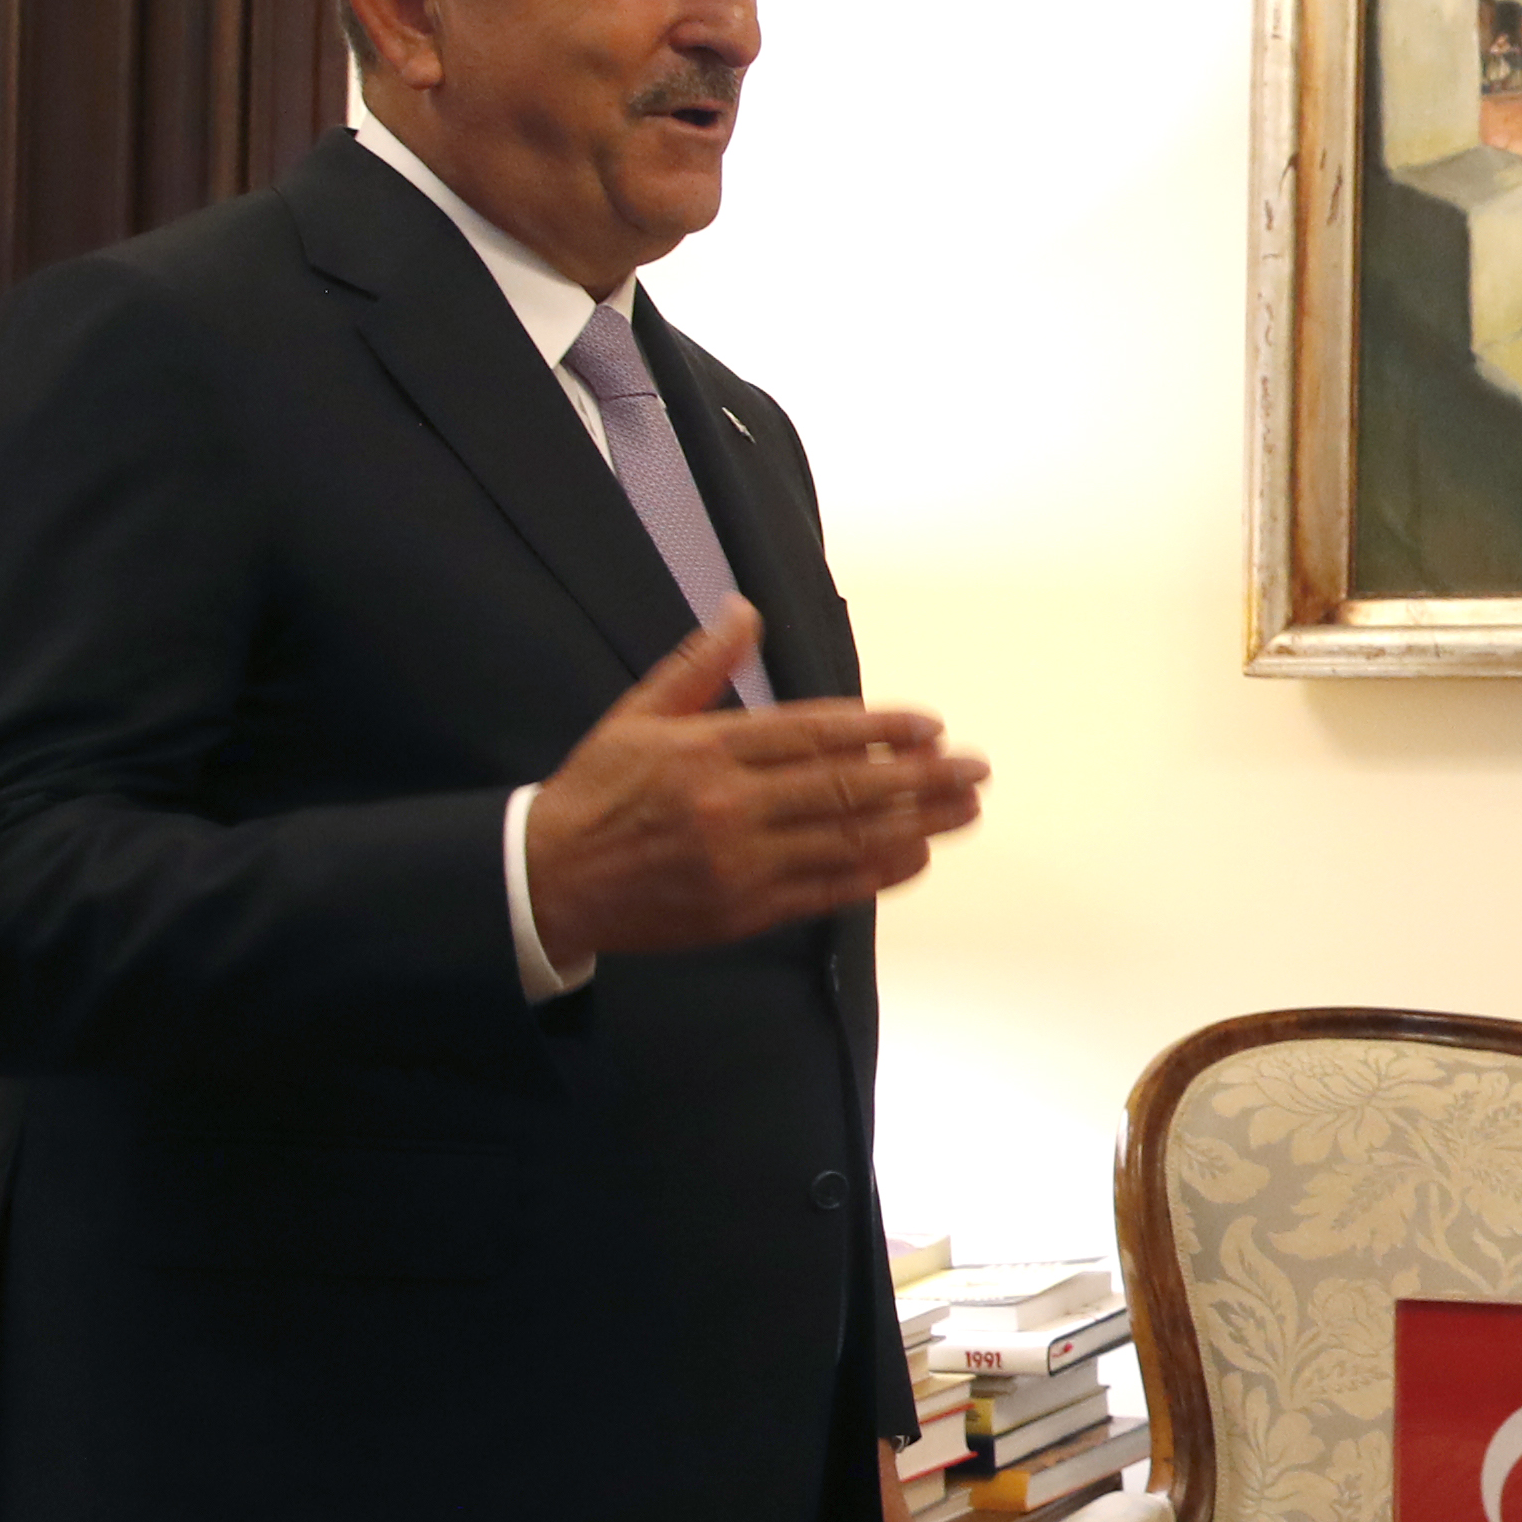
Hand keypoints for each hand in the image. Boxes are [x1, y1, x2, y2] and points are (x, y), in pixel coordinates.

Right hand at [522, 603, 989, 964]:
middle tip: (975, 767)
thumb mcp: (637, 715)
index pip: (812, 733)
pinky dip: (876, 873)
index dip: (880, 729)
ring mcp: (740, 863)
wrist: (546, 879)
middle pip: (845, 786)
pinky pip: (826, 891)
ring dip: (916, 825)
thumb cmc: (597, 791)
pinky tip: (917, 856)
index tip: (931, 726)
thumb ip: (700, 666)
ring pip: (846, 840)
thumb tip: (742, 610)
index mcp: (707, 751)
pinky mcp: (744, 911)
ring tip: (965, 809)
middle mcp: (729, 806)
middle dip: (921, 777)